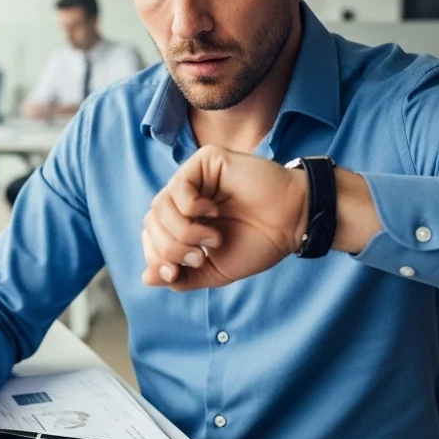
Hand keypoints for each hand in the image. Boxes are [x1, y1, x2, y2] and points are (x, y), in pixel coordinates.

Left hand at [141, 145, 306, 291]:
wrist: (292, 224)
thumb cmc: (259, 243)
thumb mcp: (214, 271)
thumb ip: (181, 277)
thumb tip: (147, 278)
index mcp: (184, 221)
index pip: (150, 236)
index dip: (155, 257)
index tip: (175, 274)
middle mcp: (185, 198)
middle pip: (151, 223)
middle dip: (170, 248)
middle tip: (199, 257)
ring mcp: (194, 178)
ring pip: (159, 206)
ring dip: (182, 230)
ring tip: (212, 238)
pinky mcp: (205, 161)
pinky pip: (178, 185)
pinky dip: (190, 207)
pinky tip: (212, 212)